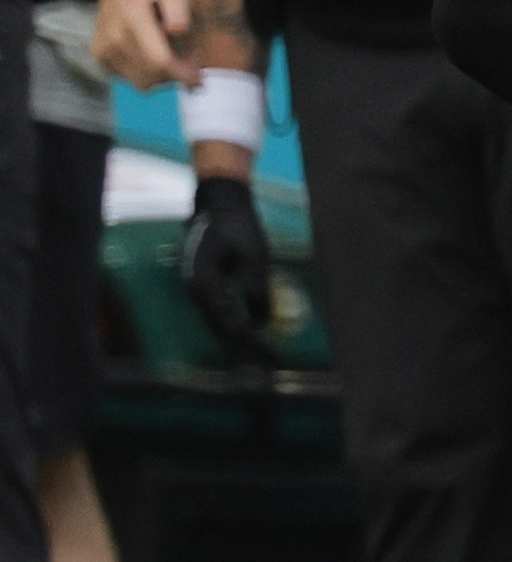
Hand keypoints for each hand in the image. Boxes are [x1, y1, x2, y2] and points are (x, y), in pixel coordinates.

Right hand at [95, 0, 197, 88]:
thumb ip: (179, 6)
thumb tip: (178, 30)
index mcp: (132, 16)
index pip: (158, 59)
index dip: (181, 72)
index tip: (199, 76)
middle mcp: (113, 36)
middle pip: (151, 75)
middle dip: (176, 74)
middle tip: (193, 59)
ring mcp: (103, 49)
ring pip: (140, 81)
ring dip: (163, 76)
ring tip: (176, 56)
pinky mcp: (101, 57)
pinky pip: (130, 78)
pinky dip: (147, 74)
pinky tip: (157, 56)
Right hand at [181, 172, 273, 355]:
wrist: (219, 200)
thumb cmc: (239, 223)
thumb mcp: (256, 255)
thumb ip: (257, 289)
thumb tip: (261, 325)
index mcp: (204, 286)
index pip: (226, 325)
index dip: (248, 343)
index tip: (267, 356)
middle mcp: (194, 291)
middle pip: (218, 327)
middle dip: (242, 346)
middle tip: (266, 361)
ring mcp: (195, 287)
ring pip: (216, 320)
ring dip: (237, 335)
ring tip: (259, 351)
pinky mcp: (202, 282)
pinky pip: (217, 309)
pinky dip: (232, 320)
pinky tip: (247, 329)